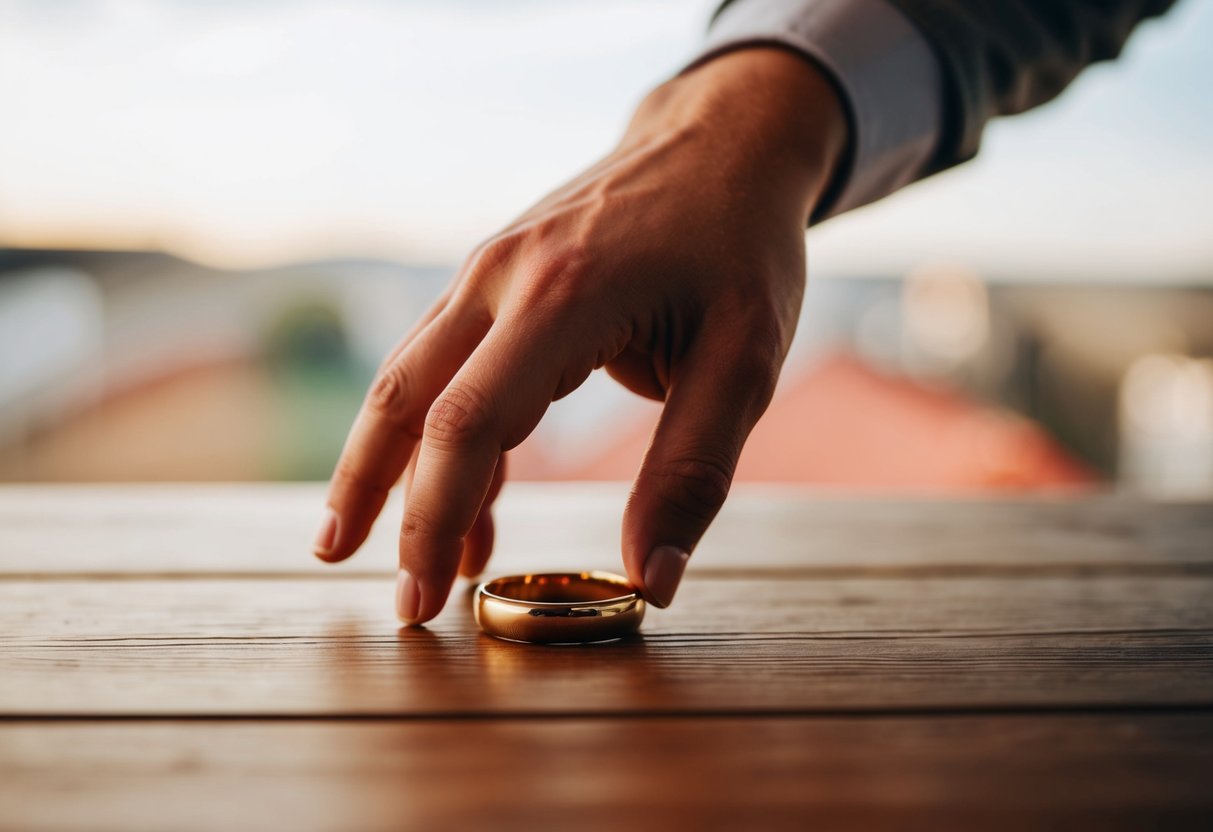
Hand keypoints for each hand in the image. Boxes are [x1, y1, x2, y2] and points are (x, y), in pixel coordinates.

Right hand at [313, 47, 847, 622]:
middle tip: (393, 603)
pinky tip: (464, 505)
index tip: (426, 602)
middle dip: (379, 507)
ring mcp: (488, 270)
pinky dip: (441, 440)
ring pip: (406, 380)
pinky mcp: (493, 279)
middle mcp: (502, 275)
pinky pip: (445, 365)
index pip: (469, 421)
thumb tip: (650, 580)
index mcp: (563, 293)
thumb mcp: (744, 360)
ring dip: (386, 473)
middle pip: (404, 400)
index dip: (434, 520)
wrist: (721, 144)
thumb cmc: (740, 248)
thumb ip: (693, 470)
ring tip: (386, 560)